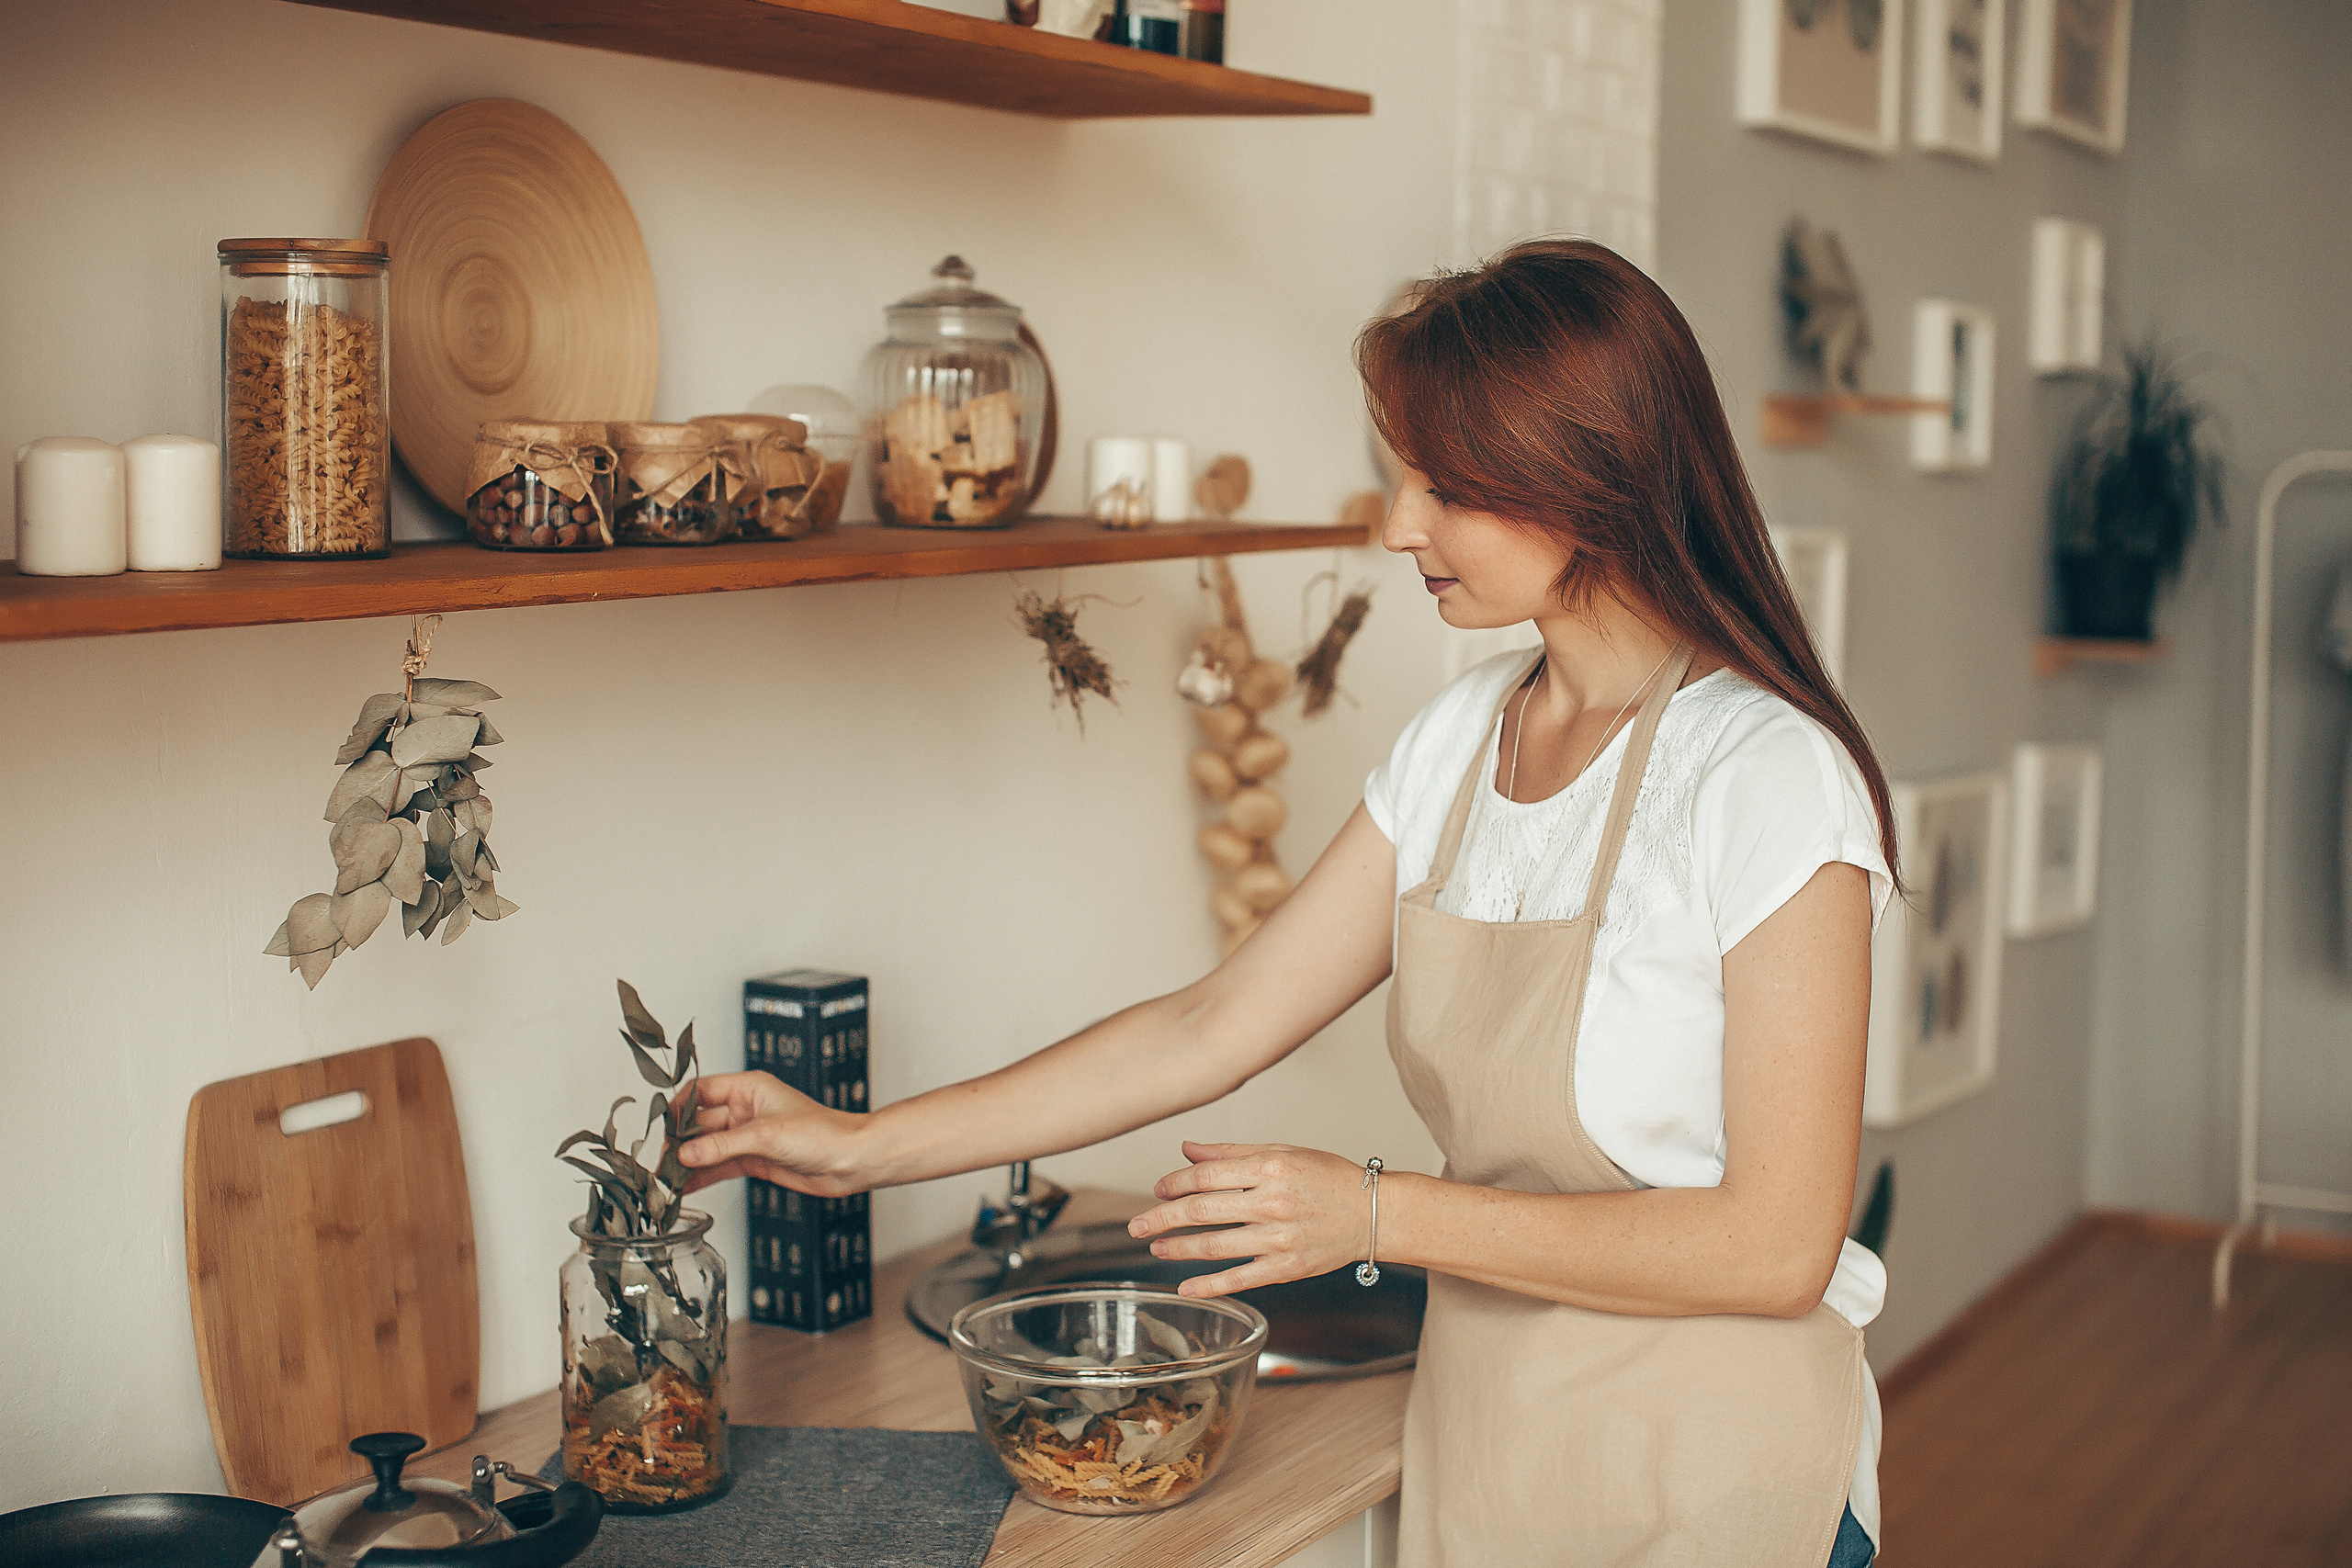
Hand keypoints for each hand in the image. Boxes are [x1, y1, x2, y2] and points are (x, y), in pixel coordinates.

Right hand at [678, 1071, 863, 1194]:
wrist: (850, 1160)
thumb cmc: (822, 1133)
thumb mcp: (766, 1135)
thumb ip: (722, 1145)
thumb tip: (687, 1153)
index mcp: (749, 1088)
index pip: (702, 1091)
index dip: (679, 1107)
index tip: (662, 1128)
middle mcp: (747, 1110)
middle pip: (701, 1122)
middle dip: (680, 1140)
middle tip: (660, 1161)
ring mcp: (749, 1136)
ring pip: (708, 1147)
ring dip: (689, 1162)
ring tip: (666, 1179)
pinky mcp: (755, 1160)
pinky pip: (721, 1166)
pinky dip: (703, 1176)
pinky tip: (686, 1187)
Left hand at [1126, 1141, 1369, 1298]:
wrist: (1373, 1213)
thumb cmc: (1328, 1178)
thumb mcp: (1282, 1152)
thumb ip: (1231, 1153)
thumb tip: (1187, 1150)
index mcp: (1269, 1167)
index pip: (1205, 1175)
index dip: (1174, 1183)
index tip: (1158, 1190)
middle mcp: (1272, 1201)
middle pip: (1202, 1210)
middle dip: (1162, 1218)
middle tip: (1136, 1225)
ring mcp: (1280, 1237)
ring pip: (1216, 1245)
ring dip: (1179, 1248)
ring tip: (1156, 1248)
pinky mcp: (1287, 1266)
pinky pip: (1241, 1278)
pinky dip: (1211, 1285)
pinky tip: (1186, 1286)